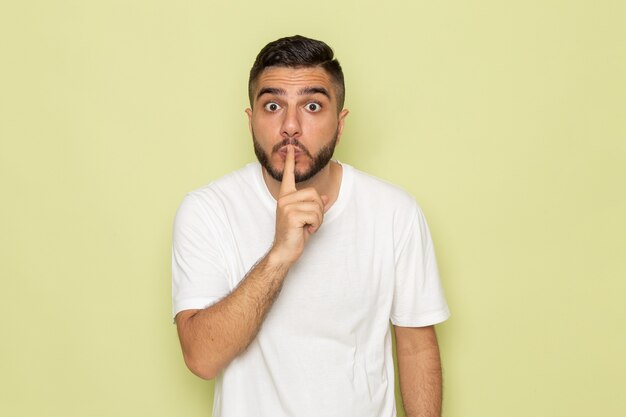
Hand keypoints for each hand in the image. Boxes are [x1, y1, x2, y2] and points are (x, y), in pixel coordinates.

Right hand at [269, 145, 328, 265]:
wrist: (285, 250)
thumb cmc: (295, 234)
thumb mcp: (307, 217)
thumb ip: (315, 205)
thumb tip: (326, 196)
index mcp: (286, 196)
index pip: (288, 176)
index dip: (290, 161)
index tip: (291, 148)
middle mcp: (284, 198)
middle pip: (314, 194)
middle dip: (319, 210)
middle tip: (310, 222)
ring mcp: (287, 206)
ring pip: (317, 205)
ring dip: (318, 219)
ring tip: (307, 226)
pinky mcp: (291, 215)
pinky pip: (315, 215)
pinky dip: (316, 225)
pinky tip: (306, 230)